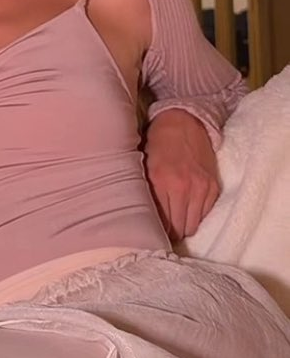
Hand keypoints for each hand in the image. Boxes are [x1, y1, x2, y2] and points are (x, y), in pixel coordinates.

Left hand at [144, 110, 220, 240]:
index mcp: (162, 182)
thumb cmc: (157, 144)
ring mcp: (202, 188)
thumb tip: (145, 223)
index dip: (156, 233)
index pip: (162, 224)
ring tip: (175, 220)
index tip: (151, 235)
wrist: (183, 122)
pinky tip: (186, 208)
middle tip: (162, 230)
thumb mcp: (143, 167)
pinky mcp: (214, 187)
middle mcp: (185, 187)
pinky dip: (196, 215)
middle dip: (170, 233)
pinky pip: (205, 214)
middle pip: (179, 229)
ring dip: (184, 226)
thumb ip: (146, 194)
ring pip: (193, 225)